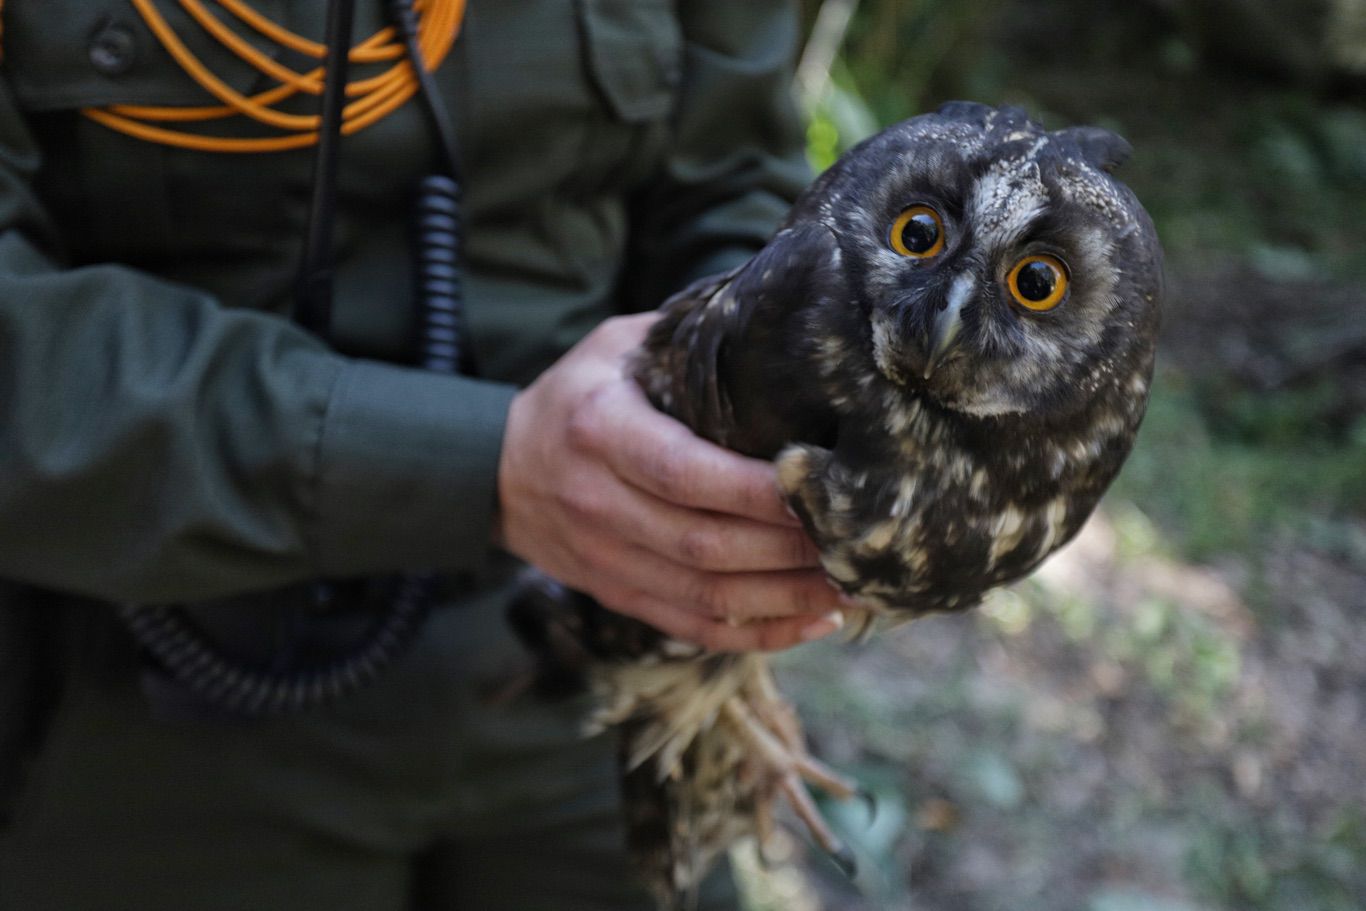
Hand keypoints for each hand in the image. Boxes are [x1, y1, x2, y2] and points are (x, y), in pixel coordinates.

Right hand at [496, 313, 847, 651]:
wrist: (498, 470)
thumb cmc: (577, 396)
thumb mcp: (615, 346)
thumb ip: (687, 337)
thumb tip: (782, 313)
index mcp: (598, 430)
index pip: (683, 471)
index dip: (755, 490)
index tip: (821, 483)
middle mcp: (596, 502)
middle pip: (703, 544)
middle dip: (788, 548)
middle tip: (858, 536)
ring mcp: (604, 559)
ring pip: (704, 596)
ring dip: (785, 597)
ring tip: (851, 581)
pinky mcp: (616, 595)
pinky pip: (691, 627)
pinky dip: (756, 634)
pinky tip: (812, 619)